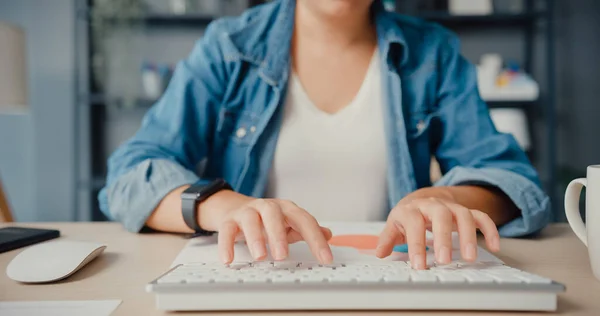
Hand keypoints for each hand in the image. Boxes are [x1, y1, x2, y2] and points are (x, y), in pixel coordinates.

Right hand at [216, 198, 332, 264]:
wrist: (235, 207)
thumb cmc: (266, 219)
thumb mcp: (288, 223)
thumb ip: (306, 229)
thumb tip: (328, 234)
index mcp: (286, 209)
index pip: (304, 220)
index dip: (316, 239)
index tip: (325, 258)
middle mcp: (267, 207)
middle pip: (274, 214)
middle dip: (278, 234)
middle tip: (282, 256)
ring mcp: (247, 212)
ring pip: (250, 220)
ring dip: (255, 238)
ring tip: (260, 256)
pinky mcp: (229, 220)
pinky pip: (226, 230)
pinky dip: (227, 244)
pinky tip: (229, 260)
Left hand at [375, 195, 499, 269]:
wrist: (422, 198)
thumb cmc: (408, 216)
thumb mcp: (394, 225)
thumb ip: (387, 239)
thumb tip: (380, 252)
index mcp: (411, 209)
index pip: (413, 224)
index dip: (416, 245)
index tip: (419, 266)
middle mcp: (432, 205)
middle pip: (440, 215)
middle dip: (443, 238)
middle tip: (445, 261)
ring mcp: (451, 207)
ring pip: (463, 214)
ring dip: (468, 235)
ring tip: (469, 258)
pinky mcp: (466, 210)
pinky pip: (481, 216)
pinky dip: (490, 229)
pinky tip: (495, 246)